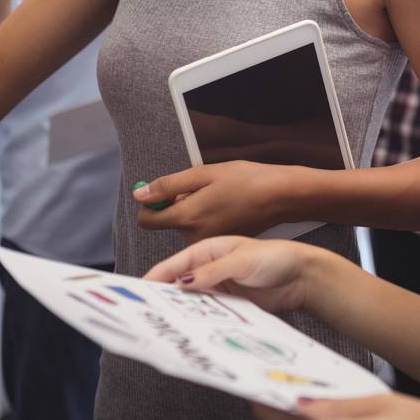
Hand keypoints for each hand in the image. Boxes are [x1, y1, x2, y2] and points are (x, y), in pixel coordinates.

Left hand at [133, 161, 301, 241]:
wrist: (279, 197)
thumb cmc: (245, 180)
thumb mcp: (203, 174)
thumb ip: (168, 185)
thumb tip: (140, 194)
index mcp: (187, 217)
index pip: (147, 220)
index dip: (151, 203)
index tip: (166, 191)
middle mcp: (193, 237)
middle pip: (168, 222)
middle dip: (178, 205)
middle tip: (204, 189)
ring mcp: (207, 244)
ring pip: (185, 226)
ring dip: (194, 211)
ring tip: (219, 197)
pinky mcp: (218, 245)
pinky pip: (200, 231)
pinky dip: (206, 219)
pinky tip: (225, 208)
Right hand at [143, 235, 317, 315]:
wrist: (302, 278)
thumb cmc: (275, 258)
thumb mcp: (241, 260)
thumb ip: (212, 272)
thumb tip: (183, 282)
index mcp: (209, 251)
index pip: (176, 264)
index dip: (157, 276)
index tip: (140, 289)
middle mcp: (210, 270)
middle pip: (180, 285)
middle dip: (164, 297)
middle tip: (148, 313)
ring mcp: (219, 289)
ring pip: (192, 302)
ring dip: (181, 312)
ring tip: (165, 325)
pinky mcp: (229, 306)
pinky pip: (208, 314)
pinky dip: (199, 321)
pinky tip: (191, 330)